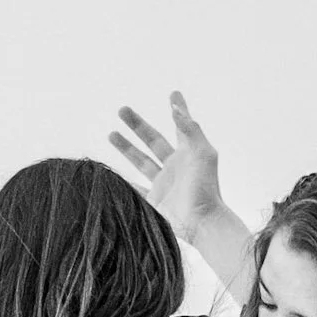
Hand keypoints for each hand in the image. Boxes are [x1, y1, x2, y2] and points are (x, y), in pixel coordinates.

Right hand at [109, 90, 222, 245]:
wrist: (201, 222)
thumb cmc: (206, 187)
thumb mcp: (202, 152)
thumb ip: (189, 128)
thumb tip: (174, 105)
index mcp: (187, 153)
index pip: (180, 125)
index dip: (177, 109)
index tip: (173, 93)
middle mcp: (174, 167)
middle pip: (152, 140)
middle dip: (137, 125)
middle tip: (122, 109)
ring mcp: (163, 185)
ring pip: (140, 162)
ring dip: (126, 148)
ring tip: (110, 134)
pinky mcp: (154, 203)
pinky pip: (136, 190)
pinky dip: (124, 183)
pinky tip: (113, 175)